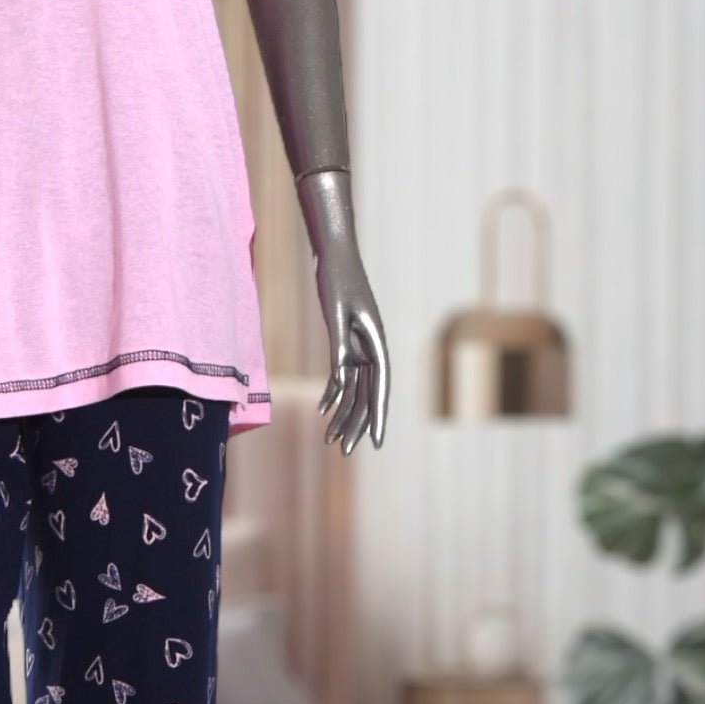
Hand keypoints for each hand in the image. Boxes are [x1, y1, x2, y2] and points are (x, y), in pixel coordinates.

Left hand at [316, 260, 388, 454]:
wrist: (334, 252)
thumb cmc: (337, 278)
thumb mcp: (336, 312)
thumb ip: (339, 346)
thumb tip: (341, 380)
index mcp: (376, 341)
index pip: (380, 387)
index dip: (378, 417)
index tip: (375, 443)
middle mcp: (372, 347)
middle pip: (367, 394)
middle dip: (357, 424)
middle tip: (345, 450)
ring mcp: (360, 345)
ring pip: (355, 388)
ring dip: (343, 413)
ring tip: (331, 439)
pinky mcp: (347, 341)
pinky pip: (342, 374)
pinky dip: (333, 392)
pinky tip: (323, 410)